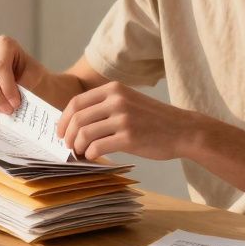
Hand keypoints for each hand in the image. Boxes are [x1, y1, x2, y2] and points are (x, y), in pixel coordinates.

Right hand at [0, 35, 47, 113]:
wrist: (23, 76)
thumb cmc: (28, 74)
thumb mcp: (34, 75)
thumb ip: (24, 84)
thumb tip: (13, 100)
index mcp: (4, 43)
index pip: (0, 66)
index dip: (7, 87)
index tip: (15, 102)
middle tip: (9, 109)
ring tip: (4, 109)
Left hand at [56, 82, 198, 160]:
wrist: (183, 130)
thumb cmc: (154, 120)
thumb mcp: (129, 101)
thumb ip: (105, 106)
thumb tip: (75, 123)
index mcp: (114, 89)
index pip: (77, 102)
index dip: (64, 119)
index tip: (61, 132)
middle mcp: (117, 100)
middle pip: (77, 119)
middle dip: (68, 135)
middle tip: (69, 146)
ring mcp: (123, 119)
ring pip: (84, 134)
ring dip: (78, 147)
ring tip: (81, 153)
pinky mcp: (129, 138)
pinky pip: (97, 147)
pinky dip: (90, 154)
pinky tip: (94, 156)